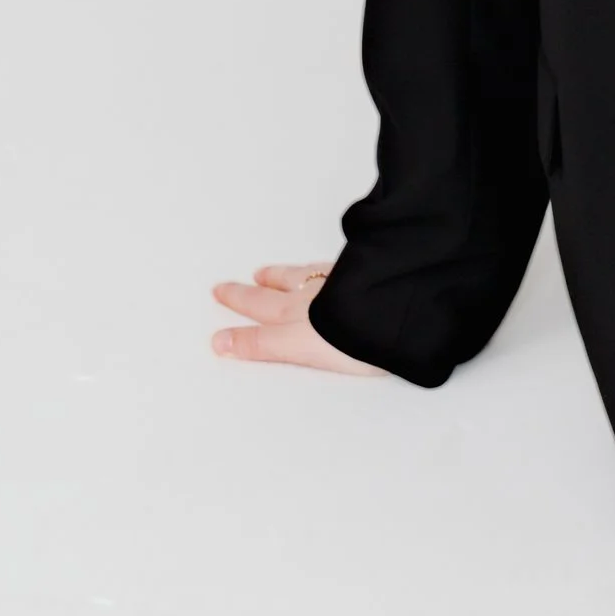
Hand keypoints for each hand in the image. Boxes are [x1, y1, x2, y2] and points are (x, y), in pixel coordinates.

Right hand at [209, 262, 383, 372]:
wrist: (396, 310)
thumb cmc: (354, 338)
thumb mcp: (299, 347)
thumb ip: (261, 345)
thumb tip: (220, 343)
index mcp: (296, 318)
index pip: (260, 323)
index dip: (239, 330)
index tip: (218, 331)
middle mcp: (312, 296)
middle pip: (273, 294)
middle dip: (248, 293)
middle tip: (225, 288)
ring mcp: (337, 283)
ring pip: (302, 276)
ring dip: (280, 275)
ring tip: (266, 273)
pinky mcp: (364, 276)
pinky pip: (330, 268)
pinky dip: (317, 268)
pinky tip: (323, 267)